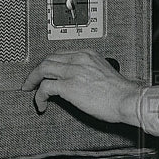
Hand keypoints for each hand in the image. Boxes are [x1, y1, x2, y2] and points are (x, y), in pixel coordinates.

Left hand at [21, 51, 140, 124]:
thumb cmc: (121, 92)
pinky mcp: (69, 86)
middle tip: (32, 81)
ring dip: (33, 80)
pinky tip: (42, 104)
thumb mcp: (104, 73)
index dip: (50, 63)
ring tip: (31, 90)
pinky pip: (45, 87)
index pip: (61, 54)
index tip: (46, 72)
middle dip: (37, 71)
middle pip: (48, 59)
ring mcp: (73, 71)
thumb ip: (90, 72)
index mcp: (88, 54)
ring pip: (43, 69)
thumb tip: (79, 82)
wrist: (128, 100)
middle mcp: (79, 59)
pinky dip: (39, 96)